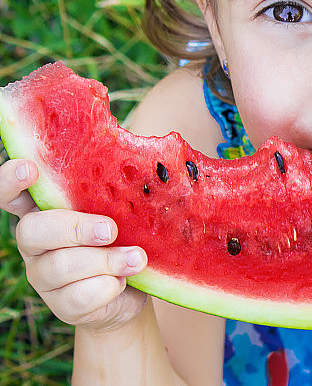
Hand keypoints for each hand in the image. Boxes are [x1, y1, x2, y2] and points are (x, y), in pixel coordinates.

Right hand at [1, 159, 147, 332]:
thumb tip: (132, 180)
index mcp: (44, 211)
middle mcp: (36, 243)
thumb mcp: (120, 214)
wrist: (133, 290)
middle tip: (110, 230)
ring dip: (106, 260)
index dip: (10, 182)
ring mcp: (44, 276)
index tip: (30, 169)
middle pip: (32, 231)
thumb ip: (113, 199)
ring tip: (135, 258)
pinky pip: (80, 295)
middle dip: (74, 228)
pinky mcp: (61, 305)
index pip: (11, 195)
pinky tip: (124, 280)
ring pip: (61, 265)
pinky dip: (109, 286)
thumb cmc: (123, 238)